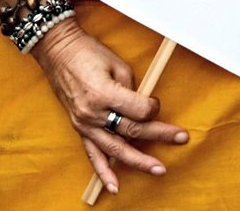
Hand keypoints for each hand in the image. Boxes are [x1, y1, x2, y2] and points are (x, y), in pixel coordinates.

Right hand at [30, 17, 188, 193]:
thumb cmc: (90, 54)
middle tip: (181, 139)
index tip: (157, 103)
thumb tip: (146, 108)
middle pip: (132, 131)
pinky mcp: (79, 129)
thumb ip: (132, 91)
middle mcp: (93, 113)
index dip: (154, 107)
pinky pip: (92, 154)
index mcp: (104, 93)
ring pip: (115, 149)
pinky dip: (104, 172)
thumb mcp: (118, 66)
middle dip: (159, 135)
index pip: (139, 110)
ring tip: (158, 170)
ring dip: (138, 161)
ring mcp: (84, 124)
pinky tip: (114, 187)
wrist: (58, 52)